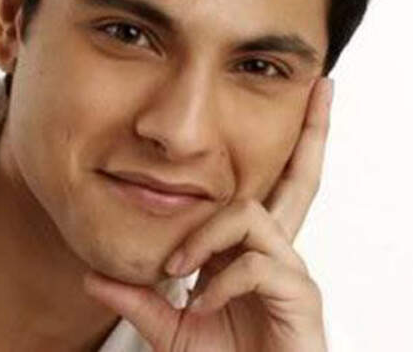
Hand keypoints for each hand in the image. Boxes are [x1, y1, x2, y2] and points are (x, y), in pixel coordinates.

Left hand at [83, 77, 333, 350]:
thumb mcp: (171, 329)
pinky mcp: (301, 299)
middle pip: (302, 177)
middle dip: (313, 131)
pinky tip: (201, 304)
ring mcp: (292, 273)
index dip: (283, 148)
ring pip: (250, 215)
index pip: (269, 188)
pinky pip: (256, 265)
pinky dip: (220, 281)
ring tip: (179, 273)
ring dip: (205, 237)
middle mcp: (278, 250)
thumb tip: (91, 276)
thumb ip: (138, 299)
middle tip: (321, 86)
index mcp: (252, 250)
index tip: (293, 103)